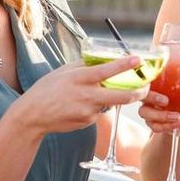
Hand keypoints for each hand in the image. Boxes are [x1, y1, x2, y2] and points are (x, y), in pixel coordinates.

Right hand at [12, 55, 151, 135]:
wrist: (32, 116)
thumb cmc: (47, 89)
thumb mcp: (64, 71)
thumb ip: (85, 65)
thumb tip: (106, 58)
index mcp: (81, 78)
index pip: (107, 70)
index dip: (125, 65)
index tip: (139, 59)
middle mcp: (87, 95)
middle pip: (123, 96)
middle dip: (140, 93)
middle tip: (147, 89)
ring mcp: (89, 111)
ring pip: (110, 103)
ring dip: (111, 98)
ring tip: (88, 94)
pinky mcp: (88, 122)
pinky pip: (99, 112)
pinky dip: (96, 107)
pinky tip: (78, 106)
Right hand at [136, 79, 179, 133]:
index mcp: (157, 81)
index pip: (145, 77)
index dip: (147, 80)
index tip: (157, 79)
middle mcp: (150, 93)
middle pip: (142, 96)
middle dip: (152, 98)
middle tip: (167, 102)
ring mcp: (149, 108)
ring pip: (145, 112)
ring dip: (160, 116)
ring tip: (177, 118)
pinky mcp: (152, 121)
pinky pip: (152, 125)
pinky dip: (163, 127)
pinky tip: (176, 125)